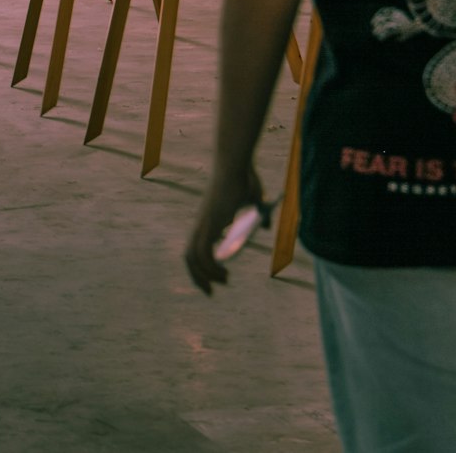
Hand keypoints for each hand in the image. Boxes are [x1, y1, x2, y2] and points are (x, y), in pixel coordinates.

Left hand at [184, 166, 263, 295]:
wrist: (236, 163)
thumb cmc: (244, 176)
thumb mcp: (254, 199)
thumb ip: (259, 213)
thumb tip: (266, 225)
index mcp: (208, 218)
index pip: (195, 247)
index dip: (200, 266)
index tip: (213, 280)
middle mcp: (201, 223)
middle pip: (189, 256)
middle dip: (198, 277)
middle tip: (211, 291)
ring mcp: (203, 223)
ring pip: (192, 258)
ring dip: (204, 276)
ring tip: (222, 283)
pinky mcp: (210, 223)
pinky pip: (202, 253)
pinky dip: (210, 268)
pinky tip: (224, 273)